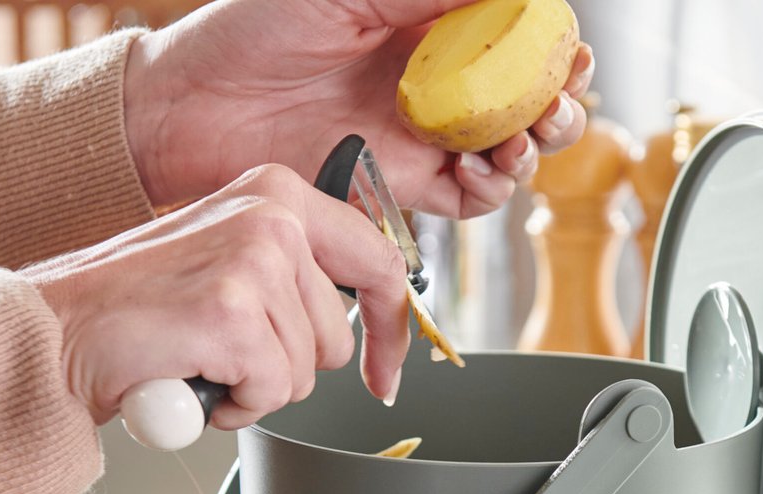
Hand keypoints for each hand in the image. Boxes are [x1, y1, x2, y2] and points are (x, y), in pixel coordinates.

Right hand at [23, 165, 409, 426]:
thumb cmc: (138, 308)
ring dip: (258, 387)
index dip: (390, 331)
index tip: (386, 373)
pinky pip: (273, 393)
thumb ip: (296, 273)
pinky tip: (194, 378)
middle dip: (290, 367)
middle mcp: (273, 216)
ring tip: (202, 358)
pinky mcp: (233, 315)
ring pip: (307, 372)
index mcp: (280, 194)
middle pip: (337, 337)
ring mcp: (255, 262)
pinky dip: (236, 406)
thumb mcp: (232, 261)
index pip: (380, 262)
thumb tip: (363, 319)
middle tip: (226, 351)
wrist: (56, 332)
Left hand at [124, 0, 594, 216]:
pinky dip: (491, 190)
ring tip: (522, 141)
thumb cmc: (252, 32)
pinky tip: (484, 172)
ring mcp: (423, 137)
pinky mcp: (404, 187)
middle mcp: (434, 83)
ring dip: (532, 150)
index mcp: (427, 26)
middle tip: (556, 102)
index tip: (569, 48)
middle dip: (557, 102)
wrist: (194, 111)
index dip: (552, 45)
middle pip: (526, 98)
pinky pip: (468, 198)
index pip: (516, 36)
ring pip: (508, 152)